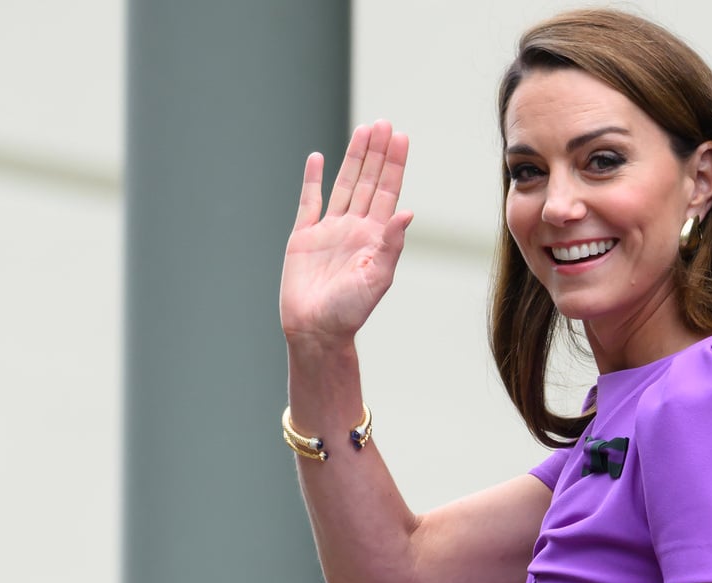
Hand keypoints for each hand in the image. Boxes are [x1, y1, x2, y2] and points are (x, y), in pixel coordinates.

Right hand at [280, 120, 413, 347]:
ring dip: (353, 158)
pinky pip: (309, 202)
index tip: (401, 137)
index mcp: (375, 236)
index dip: (394, 164)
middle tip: (384, 123)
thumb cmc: (351, 311)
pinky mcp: (303, 237)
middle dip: (377, 152)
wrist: (316, 330)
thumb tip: (408, 213)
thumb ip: (392, 244)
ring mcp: (329, 230)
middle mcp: (354, 228)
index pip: (388, 191)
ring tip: (363, 131)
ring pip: (343, 185)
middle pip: (368, 181)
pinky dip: (312, 179)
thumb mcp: (378, 278)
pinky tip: (318, 159)